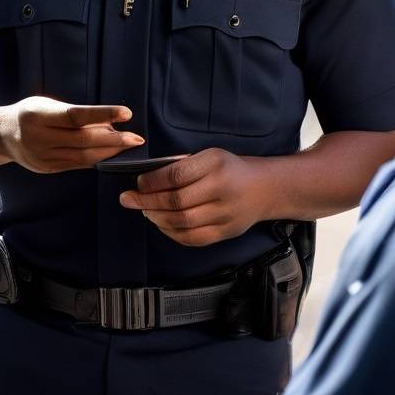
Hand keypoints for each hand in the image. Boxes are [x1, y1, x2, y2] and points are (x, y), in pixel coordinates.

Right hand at [0, 96, 142, 173]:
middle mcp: (39, 138)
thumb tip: (108, 122)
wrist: (1, 135)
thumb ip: (72, 114)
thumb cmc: (30, 113)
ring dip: (109, 153)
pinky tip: (111, 156)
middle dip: (114, 140)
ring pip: (83, 157)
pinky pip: (77, 166)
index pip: (76, 115)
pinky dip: (96, 160)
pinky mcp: (47, 169)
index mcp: (38, 116)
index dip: (103, 114)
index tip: (127, 113)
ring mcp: (42, 157)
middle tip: (136, 138)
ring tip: (128, 146)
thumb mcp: (46, 105)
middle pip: (83, 141)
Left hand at [118, 148, 271, 246]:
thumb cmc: (231, 169)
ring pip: (182, 223)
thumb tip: (147, 181)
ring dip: (156, 218)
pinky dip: (171, 233)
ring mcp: (225, 214)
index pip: (176, 175)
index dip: (152, 182)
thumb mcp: (210, 156)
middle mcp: (221, 189)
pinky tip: (161, 224)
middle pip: (176, 202)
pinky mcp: (226, 232)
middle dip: (146, 202)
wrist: (265, 188)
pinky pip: (192, 238)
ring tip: (145, 211)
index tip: (137, 183)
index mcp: (215, 164)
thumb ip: (183, 167)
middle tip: (129, 200)